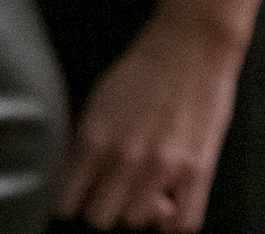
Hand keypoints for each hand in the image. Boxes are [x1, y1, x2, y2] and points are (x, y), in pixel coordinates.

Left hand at [54, 19, 243, 230]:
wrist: (189, 48)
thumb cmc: (143, 69)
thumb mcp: (97, 99)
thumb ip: (85, 138)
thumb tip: (76, 173)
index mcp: (93, 137)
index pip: (67, 197)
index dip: (66, 204)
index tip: (69, 205)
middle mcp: (124, 157)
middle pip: (100, 217)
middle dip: (100, 208)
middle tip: (107, 195)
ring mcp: (162, 167)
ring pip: (137, 221)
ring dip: (137, 211)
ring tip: (141, 192)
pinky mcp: (198, 171)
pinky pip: (183, 224)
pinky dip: (173, 223)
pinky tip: (168, 206)